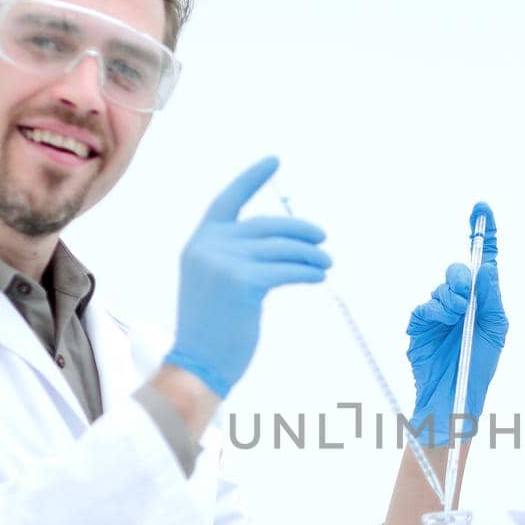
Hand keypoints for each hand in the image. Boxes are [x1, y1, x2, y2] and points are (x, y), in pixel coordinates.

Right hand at [163, 156, 330, 396]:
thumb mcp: (215, 281)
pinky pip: (287, 269)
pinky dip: (308, 271)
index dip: (252, 179)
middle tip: (322, 239)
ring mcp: (224, 263)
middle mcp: (208, 246)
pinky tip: (320, 275)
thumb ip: (235, 256)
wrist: (198, 364)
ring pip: (281, 249)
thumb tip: (283, 243)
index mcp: (199, 242)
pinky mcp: (243, 282)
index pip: (228, 200)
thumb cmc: (212, 329)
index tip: (275, 160)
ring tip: (326, 263)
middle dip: (299, 231)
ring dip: (310, 255)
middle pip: (266, 226)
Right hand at [405, 202, 506, 444]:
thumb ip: (491, 296)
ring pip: (442, 288)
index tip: (481, 207)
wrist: (454, 396)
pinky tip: (444, 322)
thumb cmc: (479, 365)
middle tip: (467, 296)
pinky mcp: (419, 324)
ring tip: (459, 317)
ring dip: (452, 299)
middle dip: (462, 277)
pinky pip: (425, 306)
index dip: (484, 231)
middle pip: (458, 270)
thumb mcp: (496, 328)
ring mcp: (438, 311)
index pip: (484, 257)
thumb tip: (485, 267)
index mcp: (484, 299)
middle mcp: (461, 301)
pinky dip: (436, 311)